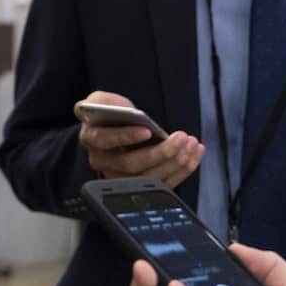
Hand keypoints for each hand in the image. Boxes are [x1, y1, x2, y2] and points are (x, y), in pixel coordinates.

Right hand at [75, 91, 203, 186]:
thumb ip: (103, 101)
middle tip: (181, 138)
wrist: (112, 130)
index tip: (148, 131)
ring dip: (175, 162)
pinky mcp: (139, 185)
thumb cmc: (109, 114)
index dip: (125, 137)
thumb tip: (121, 109)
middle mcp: (102, 162)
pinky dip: (182, 171)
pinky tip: (194, 153)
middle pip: (130, 165)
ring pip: (148, 178)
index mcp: (91, 139)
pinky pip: (162, 184)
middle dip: (160, 152)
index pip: (104, 141)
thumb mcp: (101, 100)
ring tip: (192, 144)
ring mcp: (120, 177)